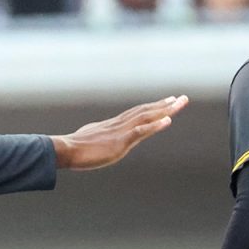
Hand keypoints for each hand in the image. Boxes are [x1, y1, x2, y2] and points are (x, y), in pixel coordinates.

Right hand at [50, 96, 187, 169]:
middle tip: (182, 98)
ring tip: (180, 104)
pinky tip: (169, 120)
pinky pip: (141, 131)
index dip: (154, 107)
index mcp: (114, 125)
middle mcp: (120, 124)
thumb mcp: (90, 139)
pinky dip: (156, 125)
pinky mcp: (120, 141)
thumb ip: (99, 138)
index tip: (168, 101)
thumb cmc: (75, 148)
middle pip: (146, 111)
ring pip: (146, 116)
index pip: (138, 113)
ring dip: (165, 110)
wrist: (66, 150)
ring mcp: (121, 131)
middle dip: (165, 104)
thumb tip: (100, 139)